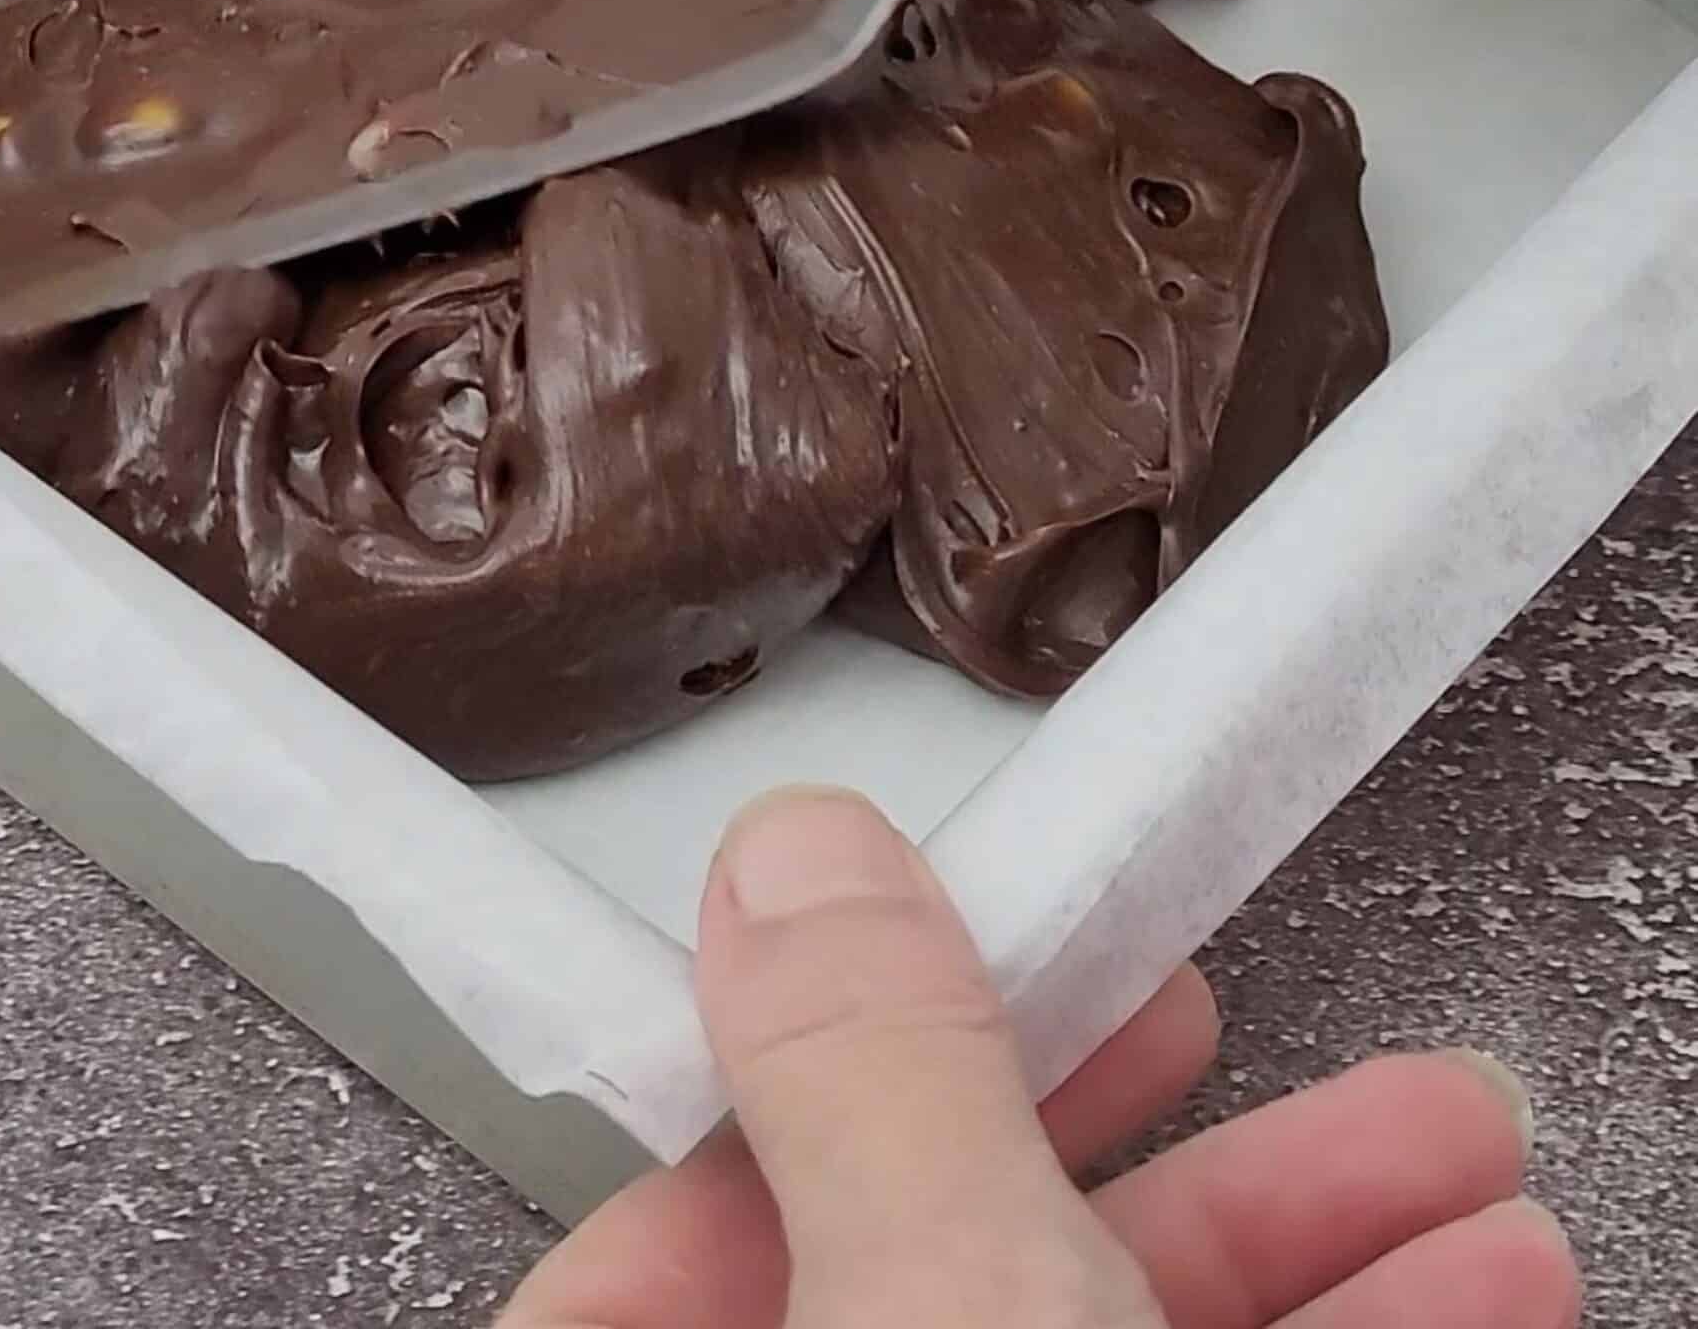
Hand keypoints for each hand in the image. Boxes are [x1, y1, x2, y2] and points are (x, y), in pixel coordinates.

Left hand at [499, 788, 1577, 1327]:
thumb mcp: (954, 1328)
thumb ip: (872, 1087)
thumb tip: (793, 857)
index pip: (664, 1233)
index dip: (819, 1077)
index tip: (969, 971)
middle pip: (928, 1270)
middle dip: (1149, 1129)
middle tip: (1244, 1009)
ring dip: (1307, 1240)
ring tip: (1458, 1159)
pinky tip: (1475, 1289)